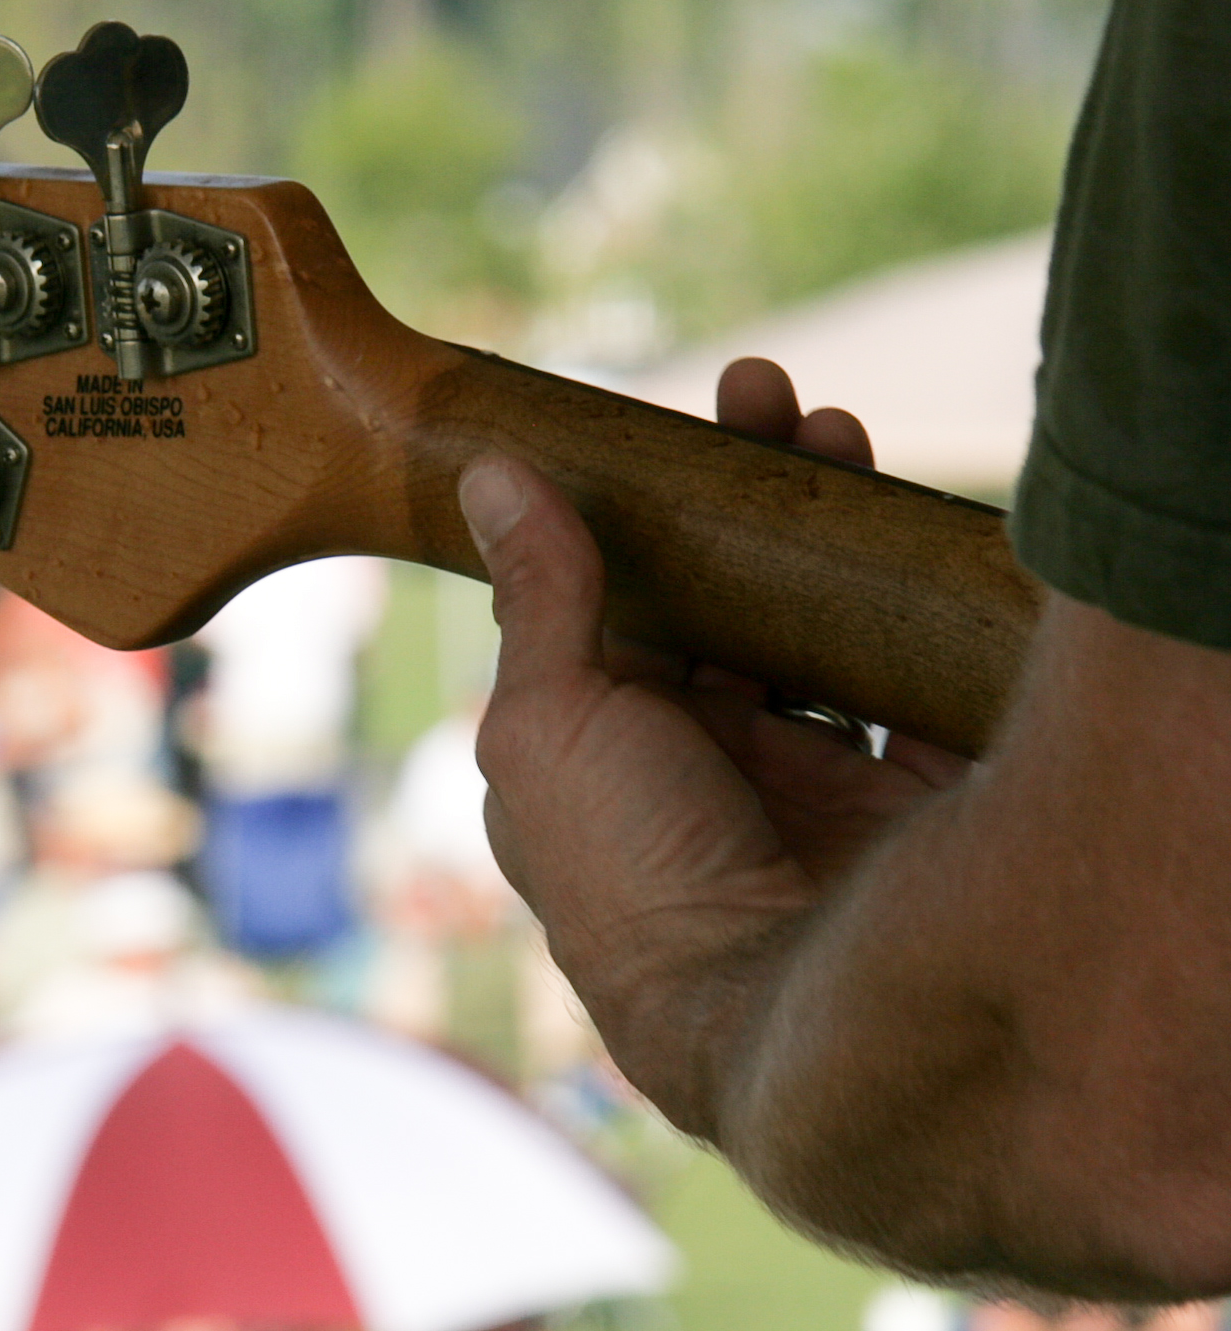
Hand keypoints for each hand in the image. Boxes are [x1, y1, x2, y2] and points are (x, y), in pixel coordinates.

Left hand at [458, 357, 963, 1135]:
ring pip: (815, 622)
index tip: (667, 422)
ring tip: (829, 427)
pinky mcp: (903, 797)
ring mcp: (807, 779)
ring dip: (823, 525)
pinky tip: (898, 516)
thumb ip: (536, 594)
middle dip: (742, 497)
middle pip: (723, 600)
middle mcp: (701, 764)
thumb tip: (488, 471)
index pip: (619, 606)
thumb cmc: (630, 869)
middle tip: (765, 396)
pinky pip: (911, 675)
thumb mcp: (548, 719)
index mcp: (599, 752)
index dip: (639, 514)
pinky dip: (907, 595)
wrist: (784, 1004)